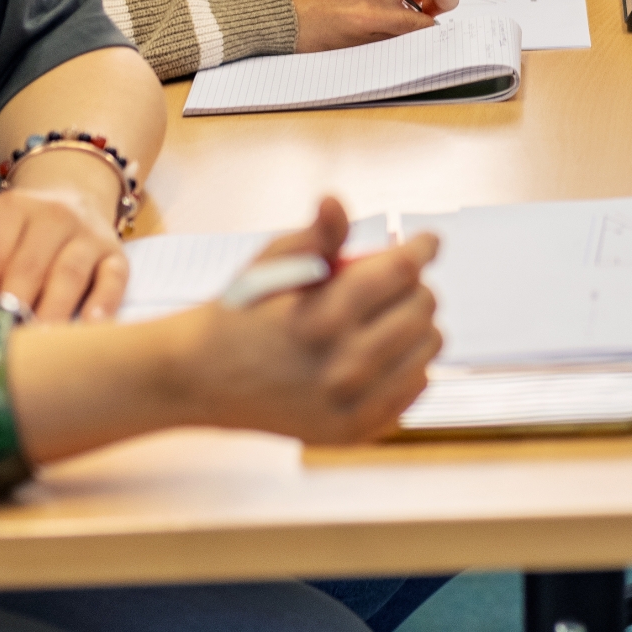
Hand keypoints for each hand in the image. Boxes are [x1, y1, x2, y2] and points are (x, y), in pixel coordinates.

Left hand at [0, 161, 129, 324]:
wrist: (75, 193)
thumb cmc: (20, 232)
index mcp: (10, 209)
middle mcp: (52, 215)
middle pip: (27, 266)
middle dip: (10, 310)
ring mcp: (87, 233)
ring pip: (69, 273)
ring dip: (51, 312)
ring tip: (37, 348)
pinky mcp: (116, 253)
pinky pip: (113, 278)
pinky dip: (103, 303)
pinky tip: (89, 326)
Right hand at [179, 197, 443, 444]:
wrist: (202, 379)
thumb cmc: (239, 314)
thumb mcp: (268, 264)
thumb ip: (314, 236)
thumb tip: (335, 202)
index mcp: (319, 319)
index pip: (400, 272)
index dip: (422, 248)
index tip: (428, 242)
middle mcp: (339, 366)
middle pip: (421, 308)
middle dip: (416, 284)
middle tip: (396, 280)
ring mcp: (349, 404)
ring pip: (428, 348)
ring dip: (418, 323)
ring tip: (391, 315)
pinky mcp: (353, 429)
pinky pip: (415, 386)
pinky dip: (410, 363)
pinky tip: (386, 351)